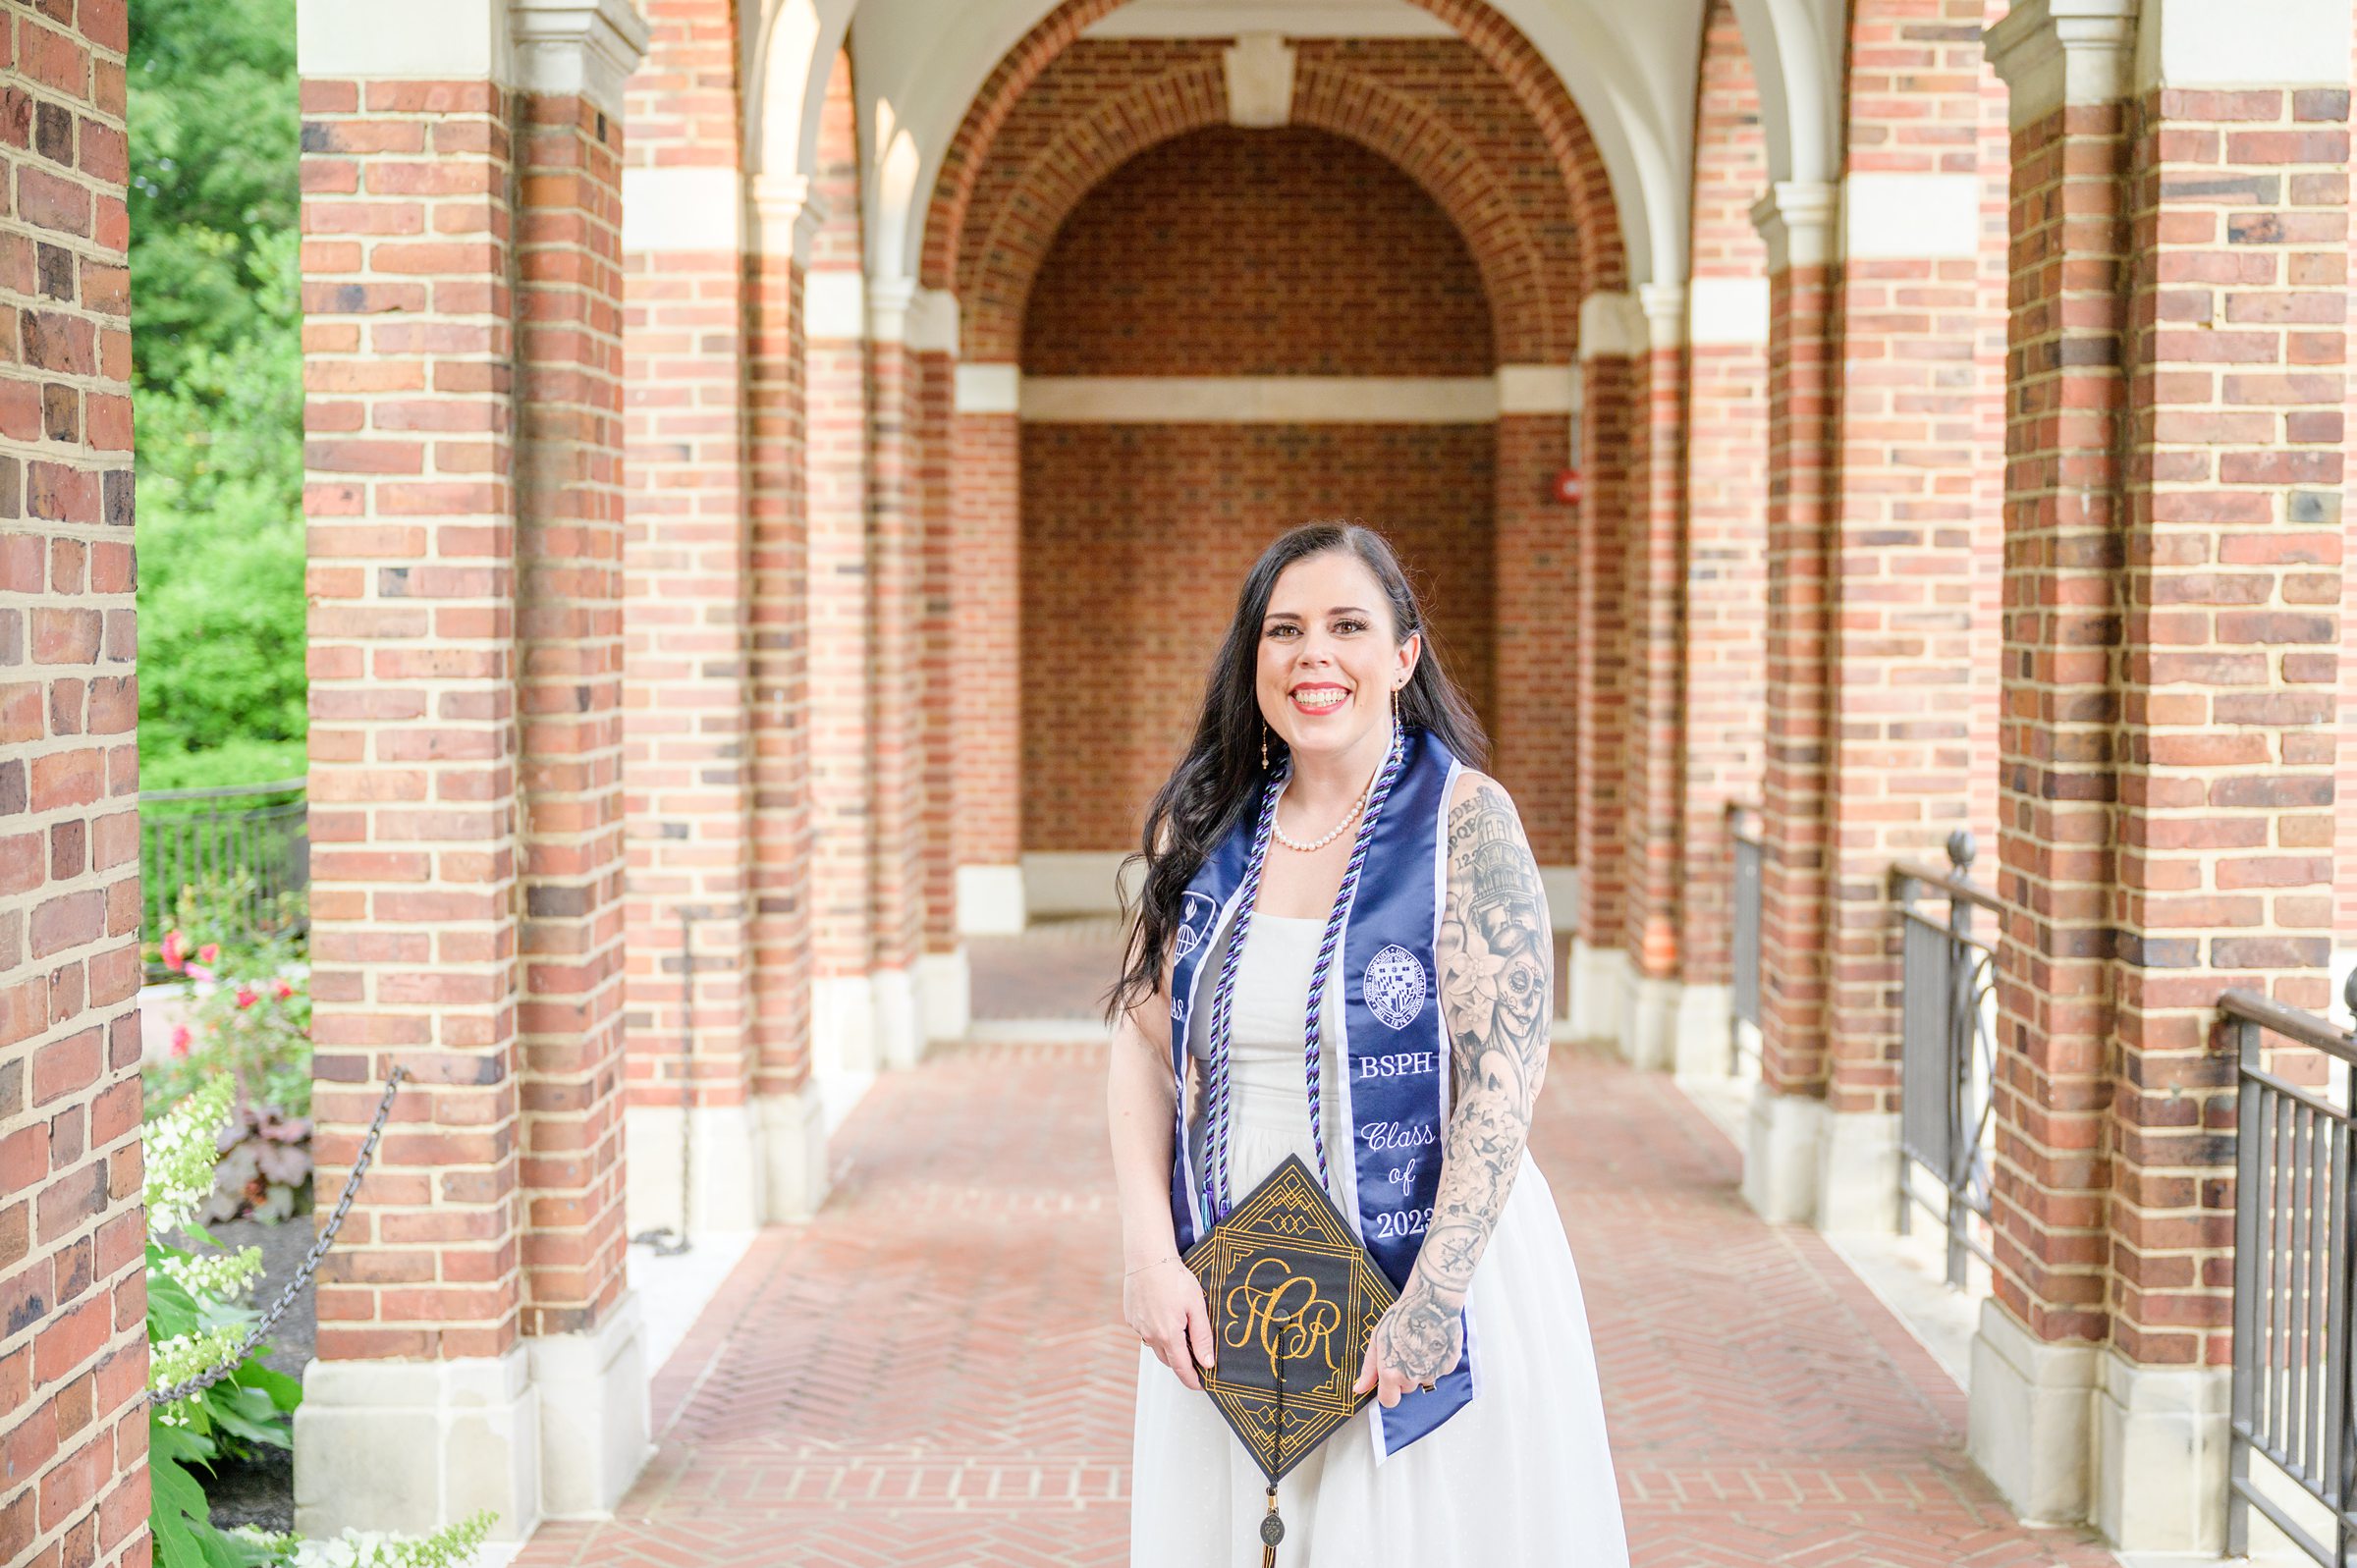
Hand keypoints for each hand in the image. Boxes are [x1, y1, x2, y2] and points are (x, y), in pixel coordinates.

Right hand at [1124, 1257, 1215, 1391]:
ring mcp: (1138, 1327)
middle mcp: (1150, 1335)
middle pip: (1169, 1360)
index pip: (1182, 1368)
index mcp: (1169, 1335)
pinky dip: (1157, 1331)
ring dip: (1168, 1346)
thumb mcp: (1197, 1306)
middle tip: (1196, 1356)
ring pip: (1156, 1346)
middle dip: (1182, 1363)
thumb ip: (1202, 1337)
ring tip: (1181, 1331)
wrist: (1148, 1258)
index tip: (1200, 1385)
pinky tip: (1164, 1315)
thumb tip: (1207, 1362)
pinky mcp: (1131, 1318)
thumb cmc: (1173, 1278)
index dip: (1192, 1380)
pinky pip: (1146, 1332)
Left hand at [1352, 1289, 1462, 1408]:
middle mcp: (1413, 1377)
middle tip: (1405, 1349)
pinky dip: (1436, 1360)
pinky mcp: (1449, 1366)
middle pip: (1406, 1387)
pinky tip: (1432, 1341)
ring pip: (1423, 1379)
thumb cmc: (1402, 1317)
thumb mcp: (1377, 1340)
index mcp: (1392, 1373)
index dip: (1388, 1390)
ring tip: (1420, 1342)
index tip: (1390, 1377)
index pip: (1388, 1401)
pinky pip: (1438, 1370)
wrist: (1432, 1301)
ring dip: (1421, 1367)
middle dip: (1404, 1374)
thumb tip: (1358, 1389)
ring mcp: (1433, 1373)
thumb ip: (1369, 1369)